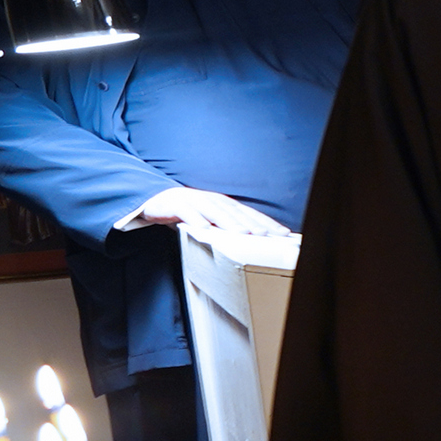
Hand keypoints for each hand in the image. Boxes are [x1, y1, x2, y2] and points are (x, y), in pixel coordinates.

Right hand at [133, 186, 289, 247]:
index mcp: (225, 205)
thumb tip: (252, 241)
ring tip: (242, 232)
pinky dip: (197, 220)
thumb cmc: (191, 211)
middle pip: (236, 213)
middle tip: (265, 234)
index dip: (266, 223)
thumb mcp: (212, 219)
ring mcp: (196, 201)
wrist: (159, 199)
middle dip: (252, 223)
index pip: (250, 214)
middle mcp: (214, 201)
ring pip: (215, 212)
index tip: (282, 233)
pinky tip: (205, 228)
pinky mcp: (178, 205)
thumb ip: (228, 227)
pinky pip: (188, 213)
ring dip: (229, 222)